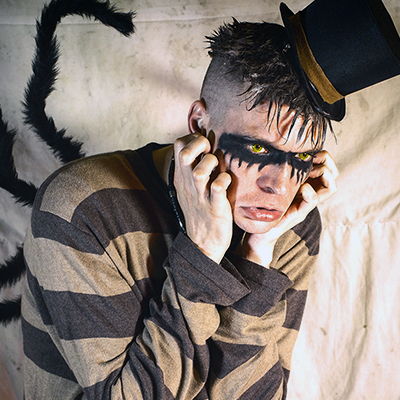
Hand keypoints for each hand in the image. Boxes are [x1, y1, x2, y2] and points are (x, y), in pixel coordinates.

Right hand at [174, 133, 232, 263]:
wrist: (203, 243)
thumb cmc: (201, 211)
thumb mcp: (191, 188)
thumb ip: (193, 167)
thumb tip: (205, 144)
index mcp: (182, 178)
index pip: (179, 145)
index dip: (192, 139)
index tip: (205, 146)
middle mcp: (189, 185)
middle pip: (185, 153)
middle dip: (200, 145)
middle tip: (211, 152)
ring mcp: (200, 196)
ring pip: (199, 172)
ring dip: (211, 164)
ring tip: (219, 170)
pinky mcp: (215, 208)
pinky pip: (218, 188)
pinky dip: (224, 181)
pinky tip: (227, 183)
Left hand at [240, 150, 338, 266]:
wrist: (258, 233)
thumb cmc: (263, 207)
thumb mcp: (270, 184)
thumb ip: (274, 171)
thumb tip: (268, 148)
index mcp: (305, 183)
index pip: (326, 166)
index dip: (323, 156)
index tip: (309, 150)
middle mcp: (310, 193)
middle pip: (333, 174)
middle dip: (326, 162)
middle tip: (312, 159)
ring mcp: (306, 204)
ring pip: (330, 187)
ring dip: (323, 175)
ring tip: (308, 172)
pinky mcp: (299, 214)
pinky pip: (312, 201)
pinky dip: (309, 192)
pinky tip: (299, 187)